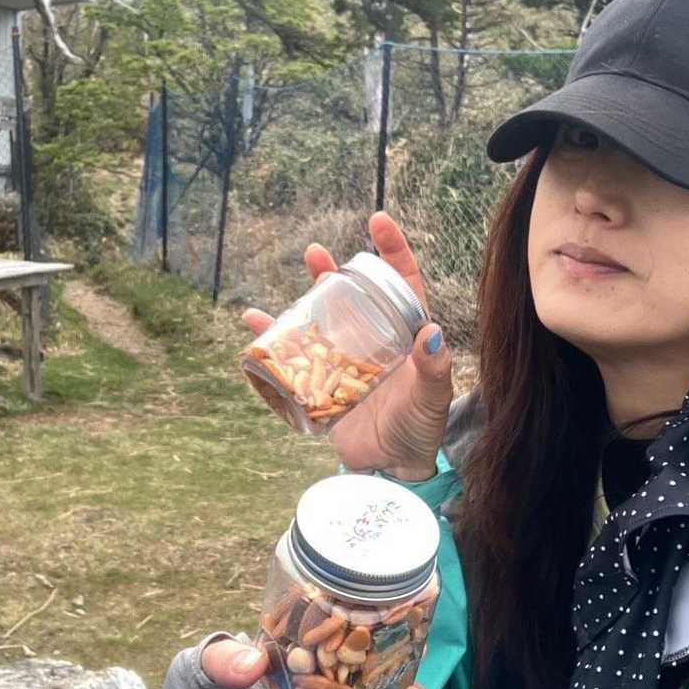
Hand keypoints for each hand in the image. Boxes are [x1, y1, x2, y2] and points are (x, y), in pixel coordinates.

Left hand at [201, 635, 428, 688]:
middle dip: (392, 656)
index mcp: (285, 653)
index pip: (326, 625)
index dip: (356, 615)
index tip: (386, 605)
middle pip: (359, 662)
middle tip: (418, 647)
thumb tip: (253, 663)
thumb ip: (219, 663)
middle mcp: (309, 682)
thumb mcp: (196, 677)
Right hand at [243, 212, 453, 479]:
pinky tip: (254, 322)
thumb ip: (434, 368)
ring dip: (304, 297)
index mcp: (406, 335)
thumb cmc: (421, 429)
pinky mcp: (322, 383)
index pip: (402, 283)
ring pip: (322, 319)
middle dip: (334, 271)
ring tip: (285, 286)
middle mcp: (375, 340)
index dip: (393, 250)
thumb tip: (430, 332)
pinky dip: (272, 339)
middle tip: (316, 254)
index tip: (377, 221)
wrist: (392, 467)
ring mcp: (346, 360)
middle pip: (353, 295)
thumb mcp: (432, 398)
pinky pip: (294, 355)